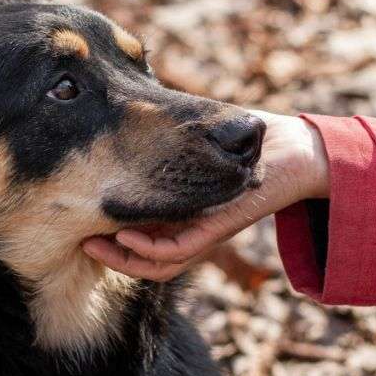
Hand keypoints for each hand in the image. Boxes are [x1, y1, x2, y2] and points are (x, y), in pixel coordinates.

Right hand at [82, 112, 328, 279]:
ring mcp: (204, 229)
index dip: (103, 224)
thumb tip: (112, 116)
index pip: (132, 227)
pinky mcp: (221, 227)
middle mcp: (189, 224)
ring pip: (155, 260)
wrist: (298, 146)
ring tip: (93, 243)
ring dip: (121, 256)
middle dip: (104, 247)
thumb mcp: (191, 130)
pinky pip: (180, 250)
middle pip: (138, 252)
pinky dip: (150, 248)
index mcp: (179, 207)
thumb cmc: (245, 134)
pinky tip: (126, 235)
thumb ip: (159, 136)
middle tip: (76, 232)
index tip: (79, 205)